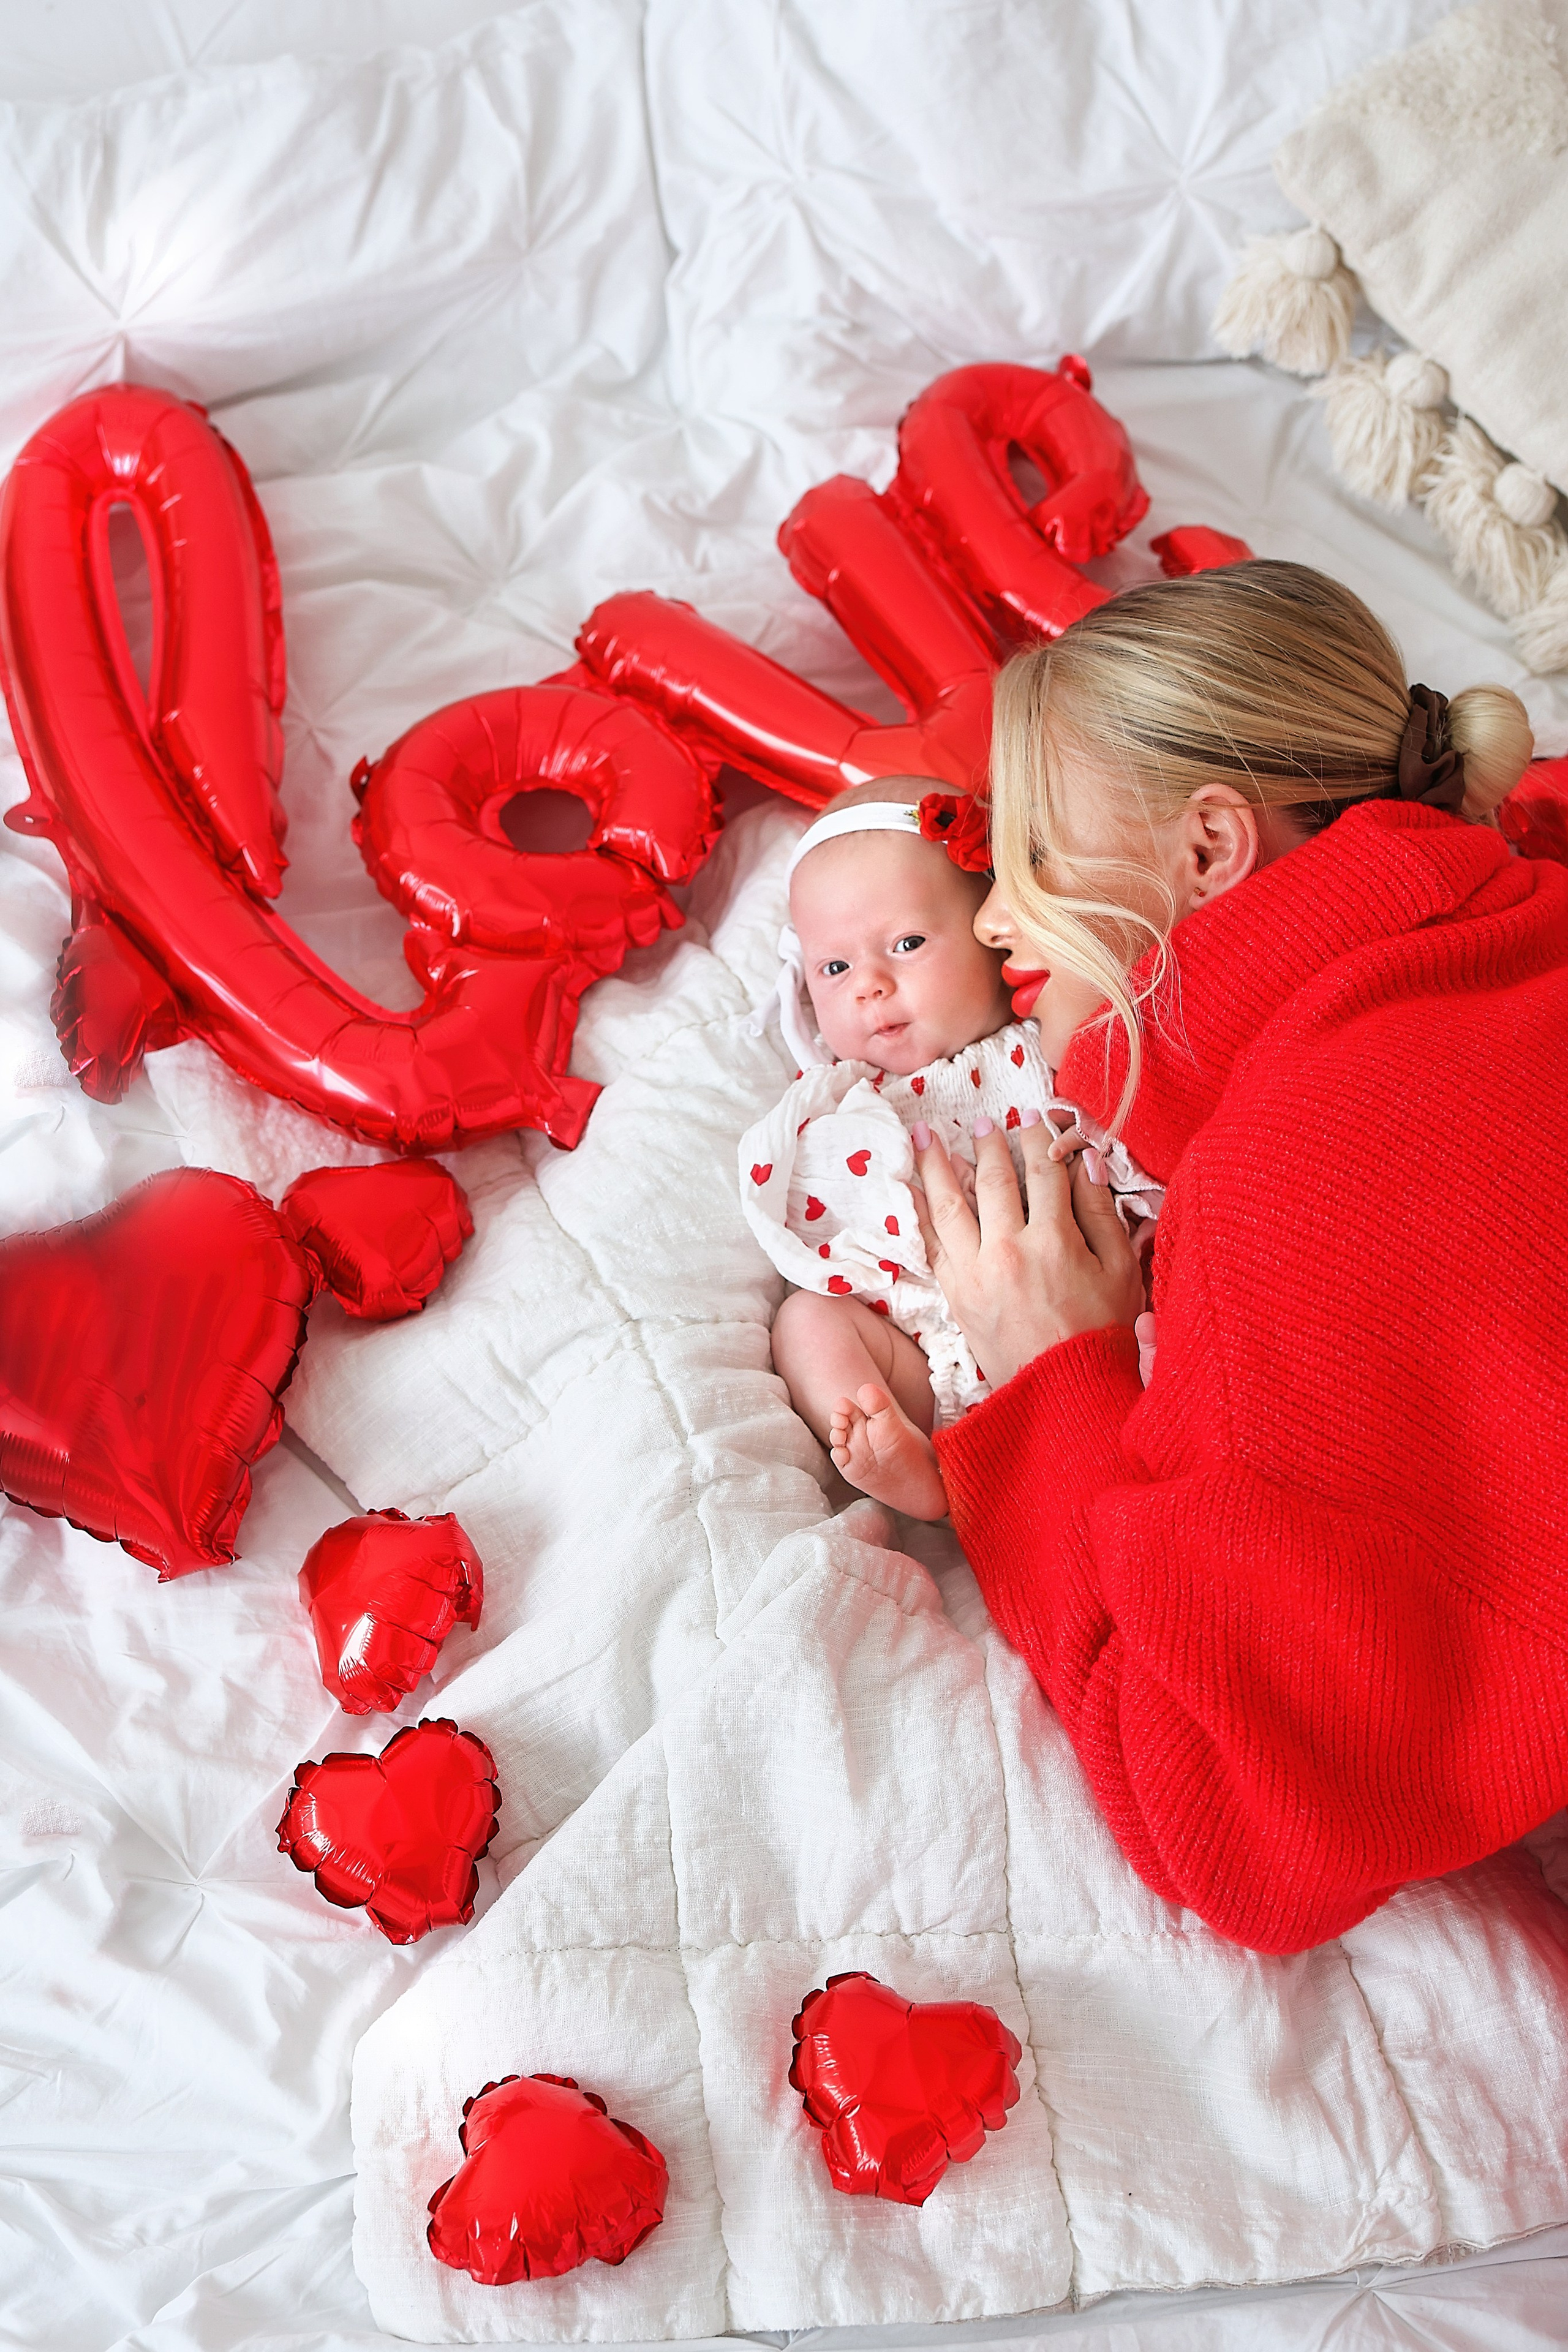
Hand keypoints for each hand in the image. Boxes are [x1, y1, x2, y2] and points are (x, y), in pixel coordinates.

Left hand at [911, 1111, 1143, 1388]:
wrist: (1064, 1396)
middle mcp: (1008, 1250)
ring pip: (950, 1206)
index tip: (1034, 1118)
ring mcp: (975, 1272)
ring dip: (937, 1167)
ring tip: (926, 1138)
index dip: (1040, 1140)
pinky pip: (932, 1243)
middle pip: (995, 1181)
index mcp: (1054, 1240)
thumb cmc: (1101, 1335)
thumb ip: (1102, 1213)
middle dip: (989, 1145)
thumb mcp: (1120, 1273)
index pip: (1045, 1172)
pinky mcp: (956, 1294)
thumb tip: (1086, 1162)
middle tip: (982, 1122)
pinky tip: (912, 1191)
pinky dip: (921, 1213)